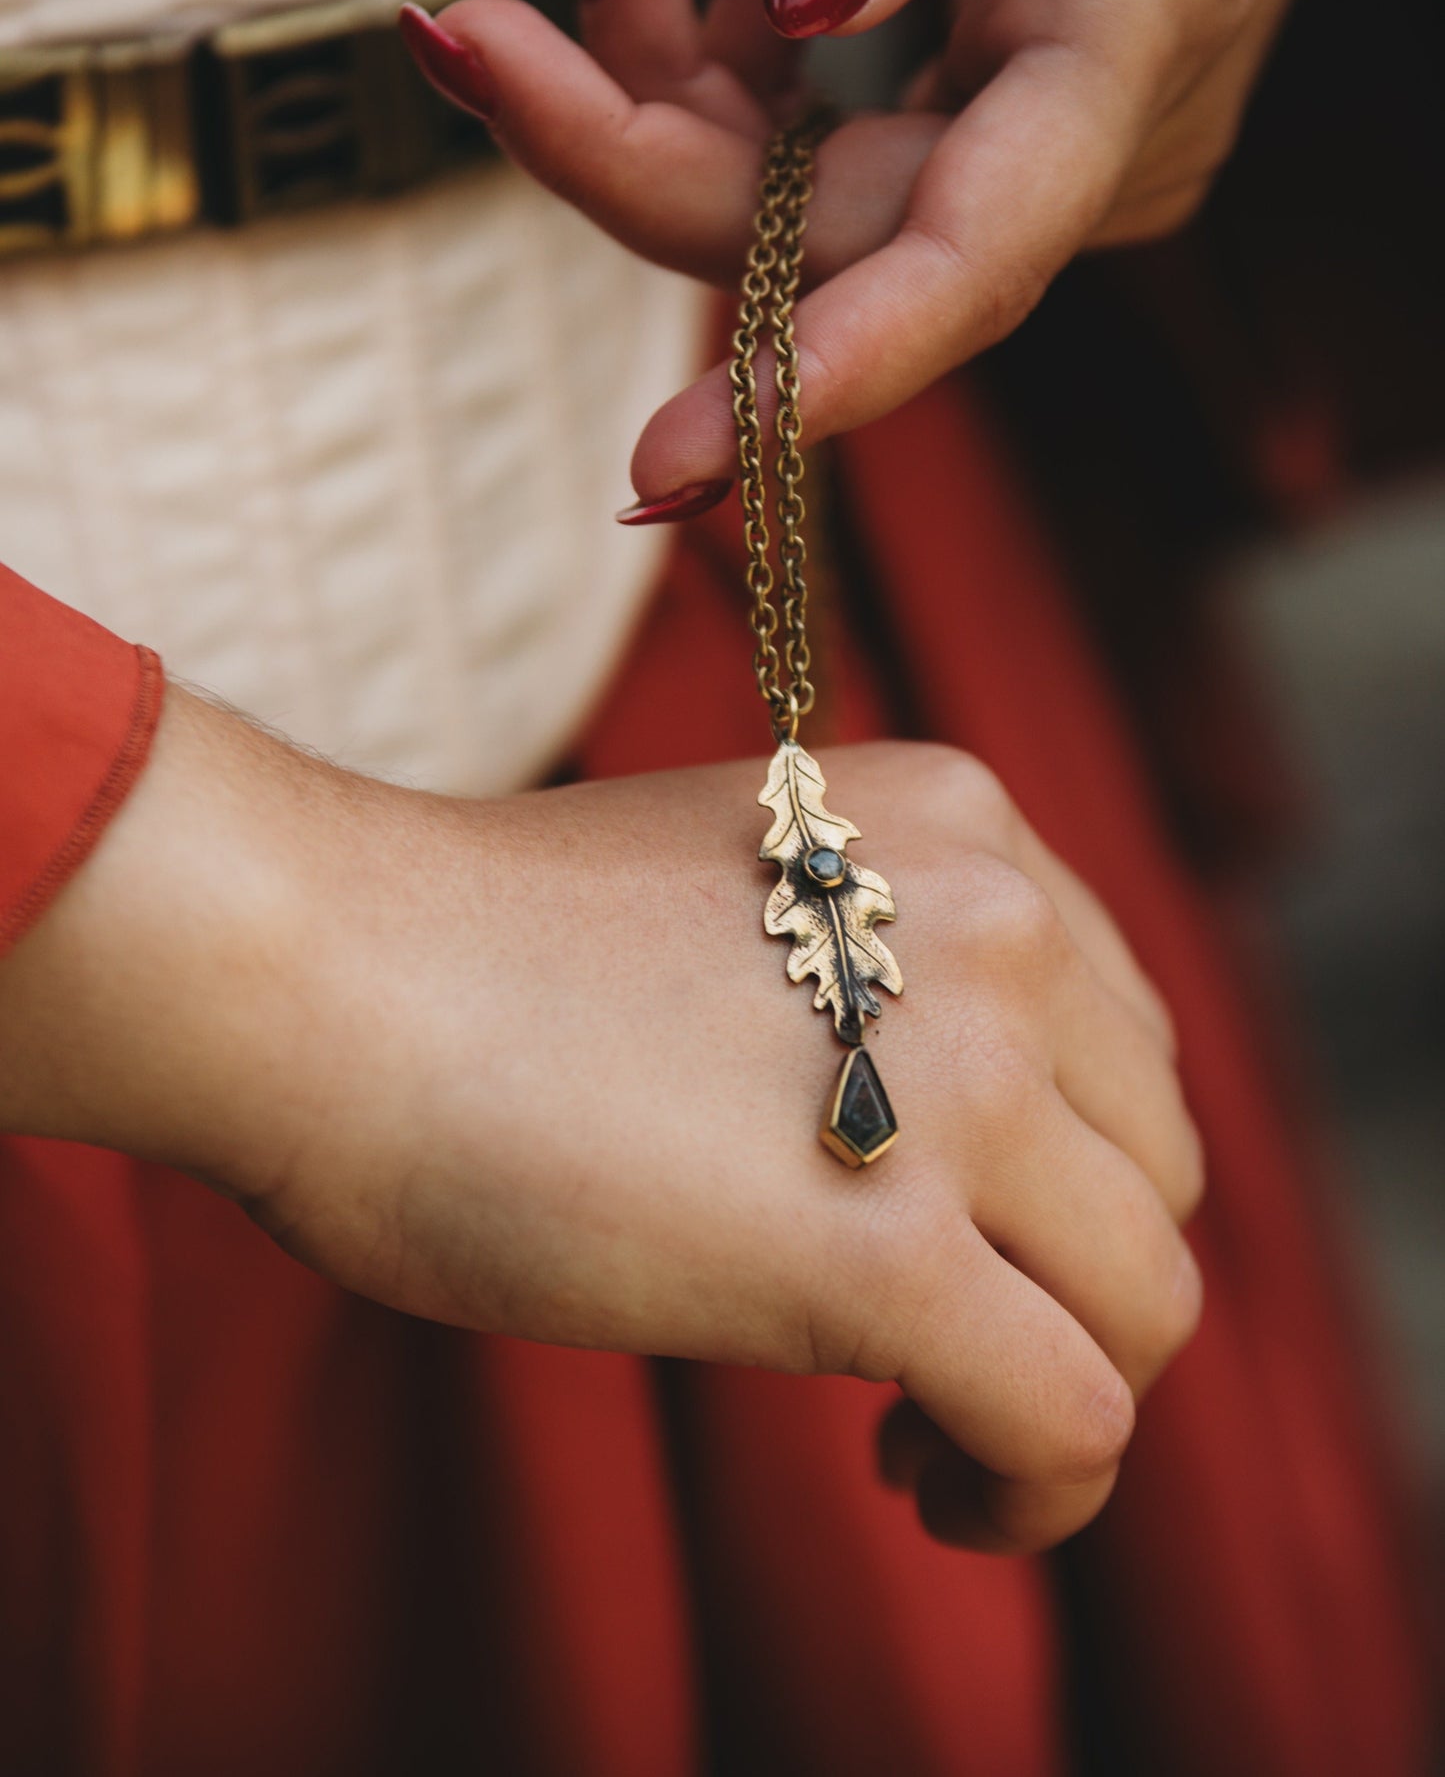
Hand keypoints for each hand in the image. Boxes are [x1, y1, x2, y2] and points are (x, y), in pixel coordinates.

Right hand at [0, 688, 1202, 1551]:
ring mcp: (962, 1082)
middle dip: (1075, 1276)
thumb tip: (941, 1149)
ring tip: (928, 1435)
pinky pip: (1073, 1420)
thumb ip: (872, 982)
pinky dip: (1034, 1495)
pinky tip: (929, 1490)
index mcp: (954, 829)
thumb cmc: (473, 951)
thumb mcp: (743, 903)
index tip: (974, 1234)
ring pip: (1152, 1301)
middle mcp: (997, 928)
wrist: (327, 973)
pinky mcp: (890, 1249)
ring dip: (1068, 1392)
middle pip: (1156, 1169)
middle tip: (945, 1344)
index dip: (1070, 1167)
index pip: (1126, 1038)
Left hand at [409, 0, 1303, 509]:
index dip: (818, 376)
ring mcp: (1020, 154)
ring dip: (653, 95)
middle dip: (623, 147)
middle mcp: (1069, 157)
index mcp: (1122, 65)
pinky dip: (719, 85)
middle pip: (816, 234)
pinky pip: (820, 148)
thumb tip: (782, 14)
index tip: (658, 469)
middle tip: (465, 44)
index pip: (969, 266)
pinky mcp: (979, 126)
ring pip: (795, 197)